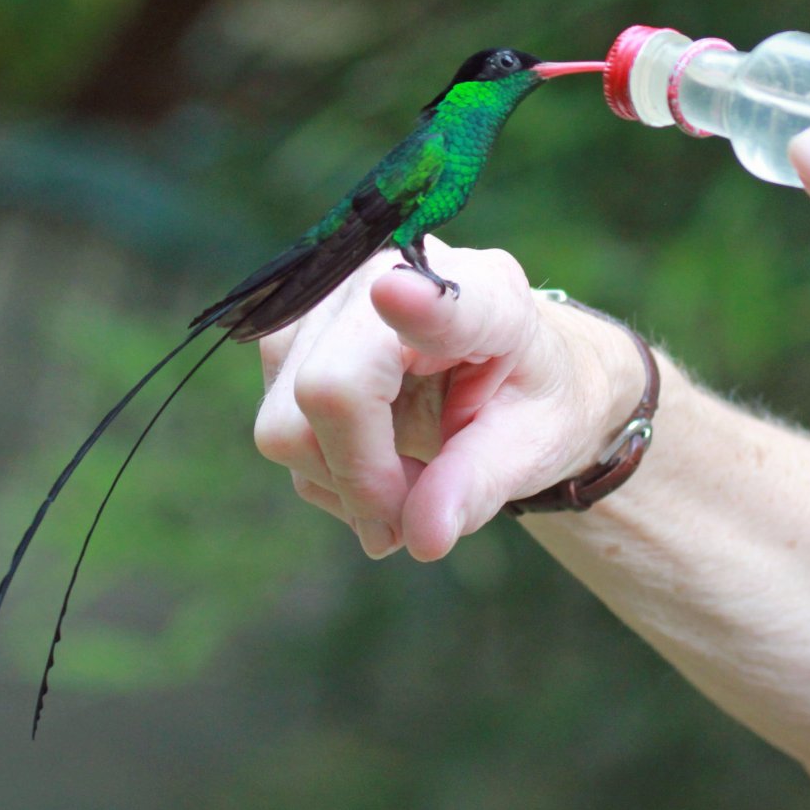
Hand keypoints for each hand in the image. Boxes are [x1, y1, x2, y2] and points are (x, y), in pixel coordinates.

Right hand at [254, 239, 644, 560]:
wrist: (506, 370)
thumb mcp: (531, 445)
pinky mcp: (290, 332)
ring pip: (287, 424)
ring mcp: (329, 298)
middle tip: (418, 517)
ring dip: (343, 483)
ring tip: (405, 486)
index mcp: (488, 295)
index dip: (417, 306)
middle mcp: (393, 272)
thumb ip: (479, 485)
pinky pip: (278, 429)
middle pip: (328, 391)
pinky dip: (325, 471)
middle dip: (365, 483)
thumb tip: (423, 537)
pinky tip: (374, 466)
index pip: (442, 301)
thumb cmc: (527, 400)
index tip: (395, 293)